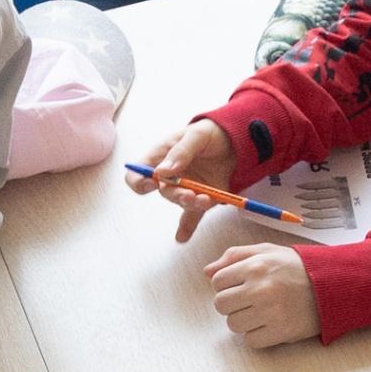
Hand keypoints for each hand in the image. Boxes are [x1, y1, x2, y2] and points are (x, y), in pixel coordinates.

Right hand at [136, 120, 237, 242]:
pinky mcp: (201, 198)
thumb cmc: (209, 133)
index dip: (138, 182)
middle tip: (190, 193)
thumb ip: (180, 152)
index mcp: (159, 158)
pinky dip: (188, 227)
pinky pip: (193, 216)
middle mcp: (168, 177)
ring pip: (182, 203)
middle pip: (163, 193)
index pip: (136, 175)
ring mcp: (184, 189)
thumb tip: (162, 172)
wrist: (234, 141)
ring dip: (192, 204)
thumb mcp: (196, 135)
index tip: (151, 184)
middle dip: (176, 195)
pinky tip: (182, 237)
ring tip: (205, 199)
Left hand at [203, 243, 318, 348]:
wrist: (333, 285)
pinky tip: (269, 324)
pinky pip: (250, 341)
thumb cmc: (298, 268)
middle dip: (231, 303)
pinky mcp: (280, 332)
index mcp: (255, 266)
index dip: (226, 284)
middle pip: (220, 305)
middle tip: (249, 300)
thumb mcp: (268, 251)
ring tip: (260, 312)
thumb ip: (235, 256)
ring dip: (243, 320)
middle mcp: (260, 289)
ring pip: (233, 324)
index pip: (217, 281)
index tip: (240, 285)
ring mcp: (270, 312)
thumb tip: (207, 272)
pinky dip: (257, 335)